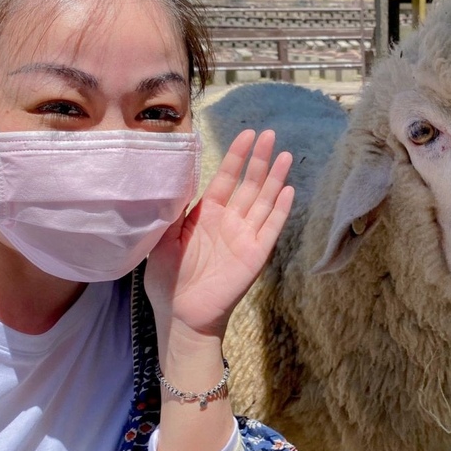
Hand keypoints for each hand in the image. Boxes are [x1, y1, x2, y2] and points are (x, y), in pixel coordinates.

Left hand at [145, 129, 293, 340]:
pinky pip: (272, 228)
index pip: (225, 178)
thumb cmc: (167, 280)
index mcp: (206, 215)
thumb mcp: (161, 240)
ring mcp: (245, 237)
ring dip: (275, 178)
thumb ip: (171, 212)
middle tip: (270, 134)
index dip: (236, 157)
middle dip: (259, 159)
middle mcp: (229, 221)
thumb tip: (173, 181)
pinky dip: (281, 210)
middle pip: (250, 184)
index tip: (246, 135)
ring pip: (265, 201)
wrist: (181, 316)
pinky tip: (289, 191)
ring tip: (285, 155)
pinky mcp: (256, 254)